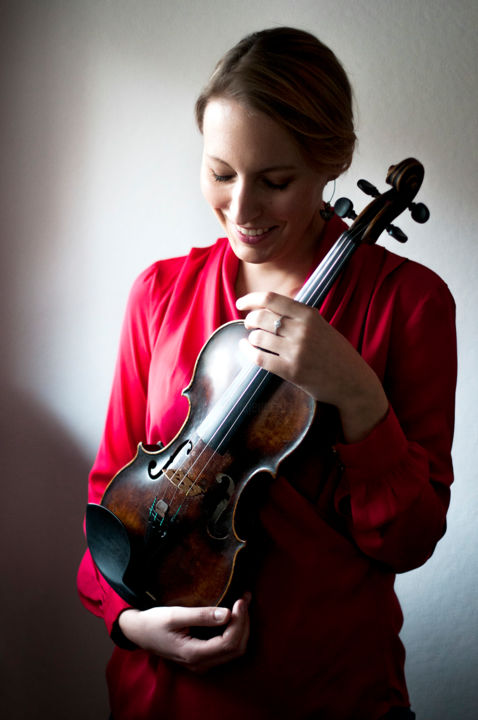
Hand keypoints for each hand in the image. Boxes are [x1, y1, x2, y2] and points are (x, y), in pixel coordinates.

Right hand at [118, 594, 250, 672]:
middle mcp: (201, 663)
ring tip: (242, 603)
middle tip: (244, 597)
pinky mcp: (202, 657)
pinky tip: (235, 614)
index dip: (240, 621)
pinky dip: (235, 631)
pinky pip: (227, 648)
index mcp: (194, 654)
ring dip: (242, 626)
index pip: (229, 642)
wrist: (138, 632)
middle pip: (236, 648)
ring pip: (234, 650)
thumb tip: (227, 614)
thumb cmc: (154, 622)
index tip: (240, 600)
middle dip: (244, 622)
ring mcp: (202, 663)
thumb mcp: (175, 615)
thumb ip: (201, 616)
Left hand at [236, 291, 387, 441]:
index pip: (271, 299)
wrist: (353, 382)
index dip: (251, 299)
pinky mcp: (291, 371)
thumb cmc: (336, 354)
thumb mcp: (321, 326)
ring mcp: (296, 351)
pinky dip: (248, 352)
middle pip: (261, 317)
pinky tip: (245, 348)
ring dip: (251, 337)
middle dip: (249, 320)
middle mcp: (302, 330)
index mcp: (309, 315)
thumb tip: (267, 308)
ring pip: (258, 337)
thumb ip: (298, 316)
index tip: (241, 304)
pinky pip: (259, 358)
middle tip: (249, 324)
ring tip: (255, 339)